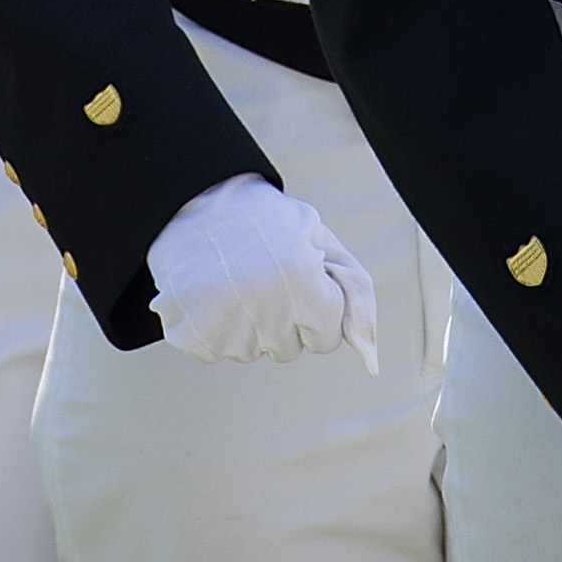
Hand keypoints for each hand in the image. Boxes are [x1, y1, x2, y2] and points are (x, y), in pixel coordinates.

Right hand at [148, 173, 378, 369]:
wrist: (189, 199)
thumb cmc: (263, 220)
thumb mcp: (321, 240)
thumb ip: (355, 297)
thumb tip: (371, 362)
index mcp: (301, 279)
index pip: (326, 338)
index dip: (314, 308)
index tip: (295, 280)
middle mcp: (265, 308)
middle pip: (288, 349)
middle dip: (282, 319)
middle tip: (261, 276)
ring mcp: (225, 326)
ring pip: (252, 350)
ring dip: (247, 323)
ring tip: (232, 279)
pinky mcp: (192, 337)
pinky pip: (216, 351)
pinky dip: (214, 328)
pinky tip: (209, 293)